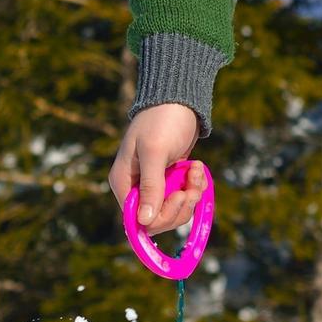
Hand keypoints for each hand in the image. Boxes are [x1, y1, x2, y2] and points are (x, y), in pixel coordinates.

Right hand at [109, 103, 205, 234]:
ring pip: (175, 209)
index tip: (180, 196)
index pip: (138, 220)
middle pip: (159, 219)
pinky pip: (184, 196)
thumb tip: (145, 222)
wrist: (180, 100)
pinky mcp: (171, 179)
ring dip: (191, 194)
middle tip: (192, 185)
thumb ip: (151, 187)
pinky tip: (197, 167)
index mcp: (123, 182)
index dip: (161, 217)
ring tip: (196, 170)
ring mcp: (154, 184)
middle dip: (181, 205)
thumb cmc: (162, 121)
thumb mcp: (155, 152)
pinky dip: (194, 186)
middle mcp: (135, 187)